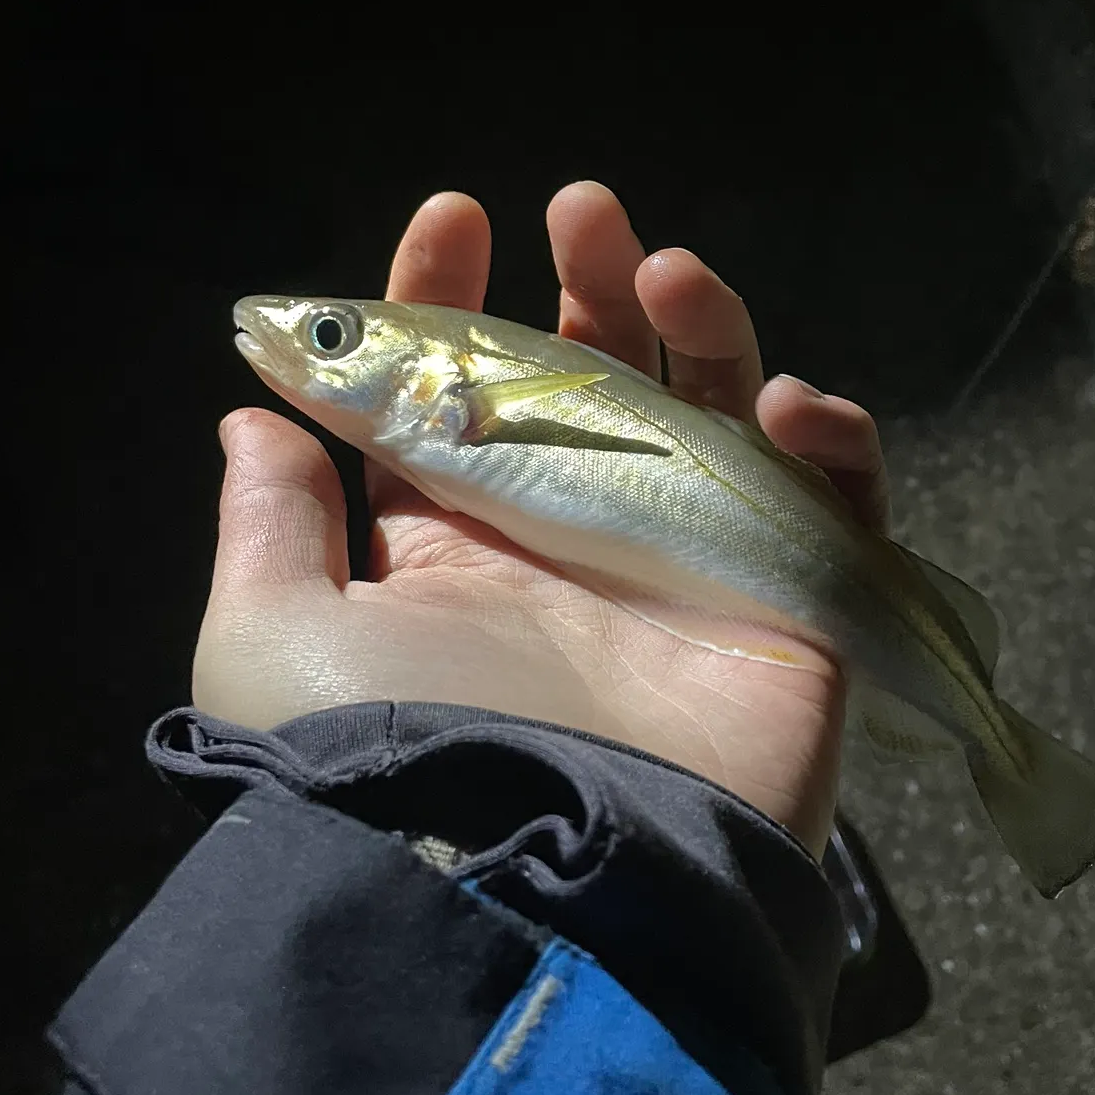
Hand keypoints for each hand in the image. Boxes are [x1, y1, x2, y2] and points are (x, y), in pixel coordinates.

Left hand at [193, 184, 888, 853]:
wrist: (542, 882)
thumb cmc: (399, 757)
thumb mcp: (278, 639)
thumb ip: (269, 525)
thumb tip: (254, 420)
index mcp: (467, 539)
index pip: (468, 393)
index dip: (455, 298)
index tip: (453, 218)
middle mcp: (581, 541)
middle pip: (605, 381)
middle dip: (593, 286)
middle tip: (585, 212)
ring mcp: (693, 566)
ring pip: (723, 414)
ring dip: (709, 328)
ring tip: (670, 272)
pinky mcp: (794, 604)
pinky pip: (840, 504)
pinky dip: (834, 443)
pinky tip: (792, 409)